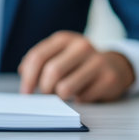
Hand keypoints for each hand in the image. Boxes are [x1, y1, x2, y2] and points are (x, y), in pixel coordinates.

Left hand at [18, 31, 134, 102]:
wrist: (115, 65)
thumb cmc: (79, 63)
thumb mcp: (59, 54)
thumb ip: (40, 60)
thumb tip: (23, 72)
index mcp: (64, 39)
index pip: (38, 57)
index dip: (28, 77)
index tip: (25, 92)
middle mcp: (81, 46)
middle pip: (52, 72)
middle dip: (44, 88)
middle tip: (46, 95)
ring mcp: (97, 61)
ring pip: (65, 88)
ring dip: (60, 96)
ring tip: (64, 93)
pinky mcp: (108, 78)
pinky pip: (82, 98)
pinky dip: (77, 100)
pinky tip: (83, 93)